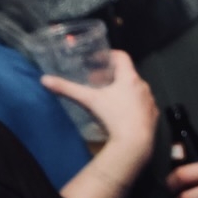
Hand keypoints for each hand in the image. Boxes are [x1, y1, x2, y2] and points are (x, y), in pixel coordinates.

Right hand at [41, 50, 157, 168]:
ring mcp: (150, 101)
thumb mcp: (88, 100)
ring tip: (107, 97)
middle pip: (127, 74)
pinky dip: (131, 103)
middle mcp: (143, 86)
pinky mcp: (153, 115)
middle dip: (112, 75)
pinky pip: (142, 104)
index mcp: (130, 78)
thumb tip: (44, 80)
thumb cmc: (113, 116)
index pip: (122, 56)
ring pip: (135, 89)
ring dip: (122, 89)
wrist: (135, 142)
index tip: (98, 59)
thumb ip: (67, 89)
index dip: (109, 55)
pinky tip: (121, 112)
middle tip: (97, 81)